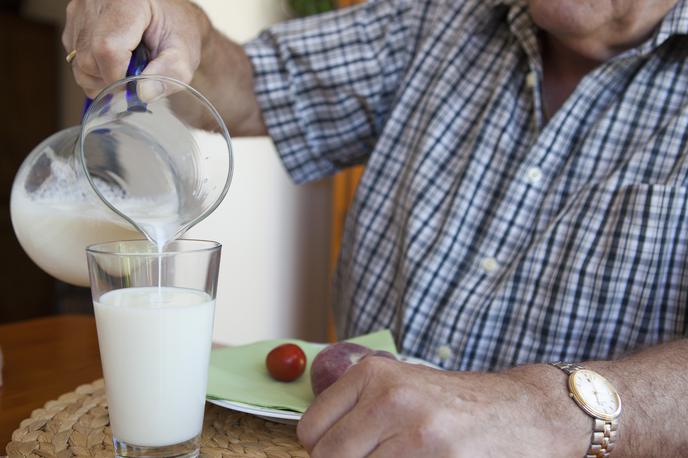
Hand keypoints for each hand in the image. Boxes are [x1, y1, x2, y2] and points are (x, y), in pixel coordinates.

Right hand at [62, 0, 209, 97]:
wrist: (168, 13)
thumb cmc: (177, 29)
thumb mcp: (183, 55)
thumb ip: (168, 75)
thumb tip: (143, 94)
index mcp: (126, 4)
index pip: (107, 49)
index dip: (119, 77)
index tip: (135, 85)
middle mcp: (96, 2)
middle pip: (88, 59)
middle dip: (110, 80)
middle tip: (134, 76)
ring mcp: (81, 11)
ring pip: (78, 62)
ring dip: (101, 77)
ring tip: (126, 66)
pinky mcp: (75, 20)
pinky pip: (76, 56)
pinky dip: (95, 67)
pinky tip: (115, 59)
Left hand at [297, 357, 589, 456]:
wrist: (523, 412)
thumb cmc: (456, 405)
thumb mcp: (401, 388)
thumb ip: (358, 410)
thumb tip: (316, 447)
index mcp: (373, 374)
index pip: (310, 431)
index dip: (325, 449)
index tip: (347, 451)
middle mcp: (391, 398)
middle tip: (378, 455)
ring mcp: (417, 434)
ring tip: (404, 457)